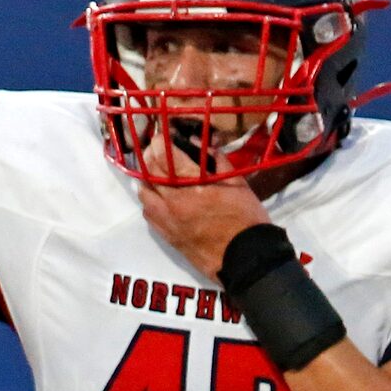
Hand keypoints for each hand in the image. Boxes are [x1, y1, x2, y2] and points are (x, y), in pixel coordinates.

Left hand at [135, 136, 272, 281]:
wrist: (243, 256)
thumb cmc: (245, 216)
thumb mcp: (237, 182)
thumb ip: (215, 161)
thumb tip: (198, 144)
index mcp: (195, 186)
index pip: (167, 157)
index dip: (161, 142)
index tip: (161, 134)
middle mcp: (175, 202)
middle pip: (151, 173)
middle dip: (151, 157)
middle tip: (155, 148)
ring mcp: (167, 221)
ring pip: (144, 194)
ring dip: (146, 179)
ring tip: (153, 171)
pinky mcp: (166, 236)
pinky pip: (148, 214)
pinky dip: (148, 200)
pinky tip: (155, 195)